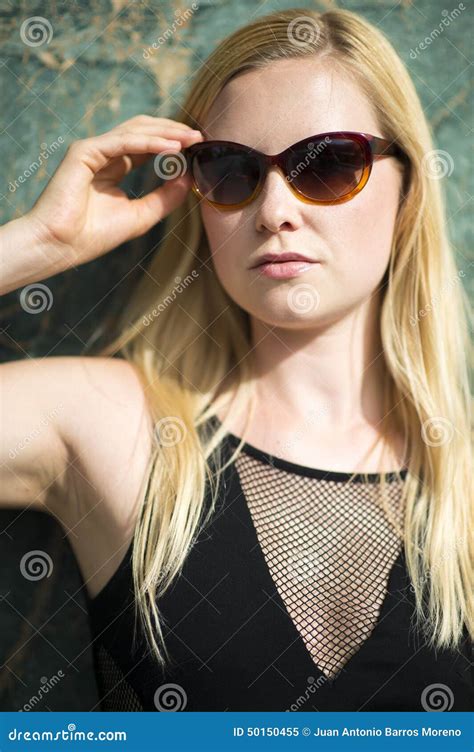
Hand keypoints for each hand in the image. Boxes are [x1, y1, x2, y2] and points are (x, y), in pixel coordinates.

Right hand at [25, 114, 202, 264]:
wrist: (59, 246)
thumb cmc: (93, 236)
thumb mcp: (141, 216)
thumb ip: (164, 197)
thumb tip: (188, 177)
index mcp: (114, 167)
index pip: (147, 146)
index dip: (174, 143)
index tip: (199, 148)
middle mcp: (103, 154)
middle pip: (143, 131)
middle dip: (173, 131)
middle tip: (200, 137)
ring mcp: (92, 150)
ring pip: (135, 131)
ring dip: (166, 133)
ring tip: (191, 139)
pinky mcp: (84, 151)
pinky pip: (123, 142)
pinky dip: (149, 143)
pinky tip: (172, 148)